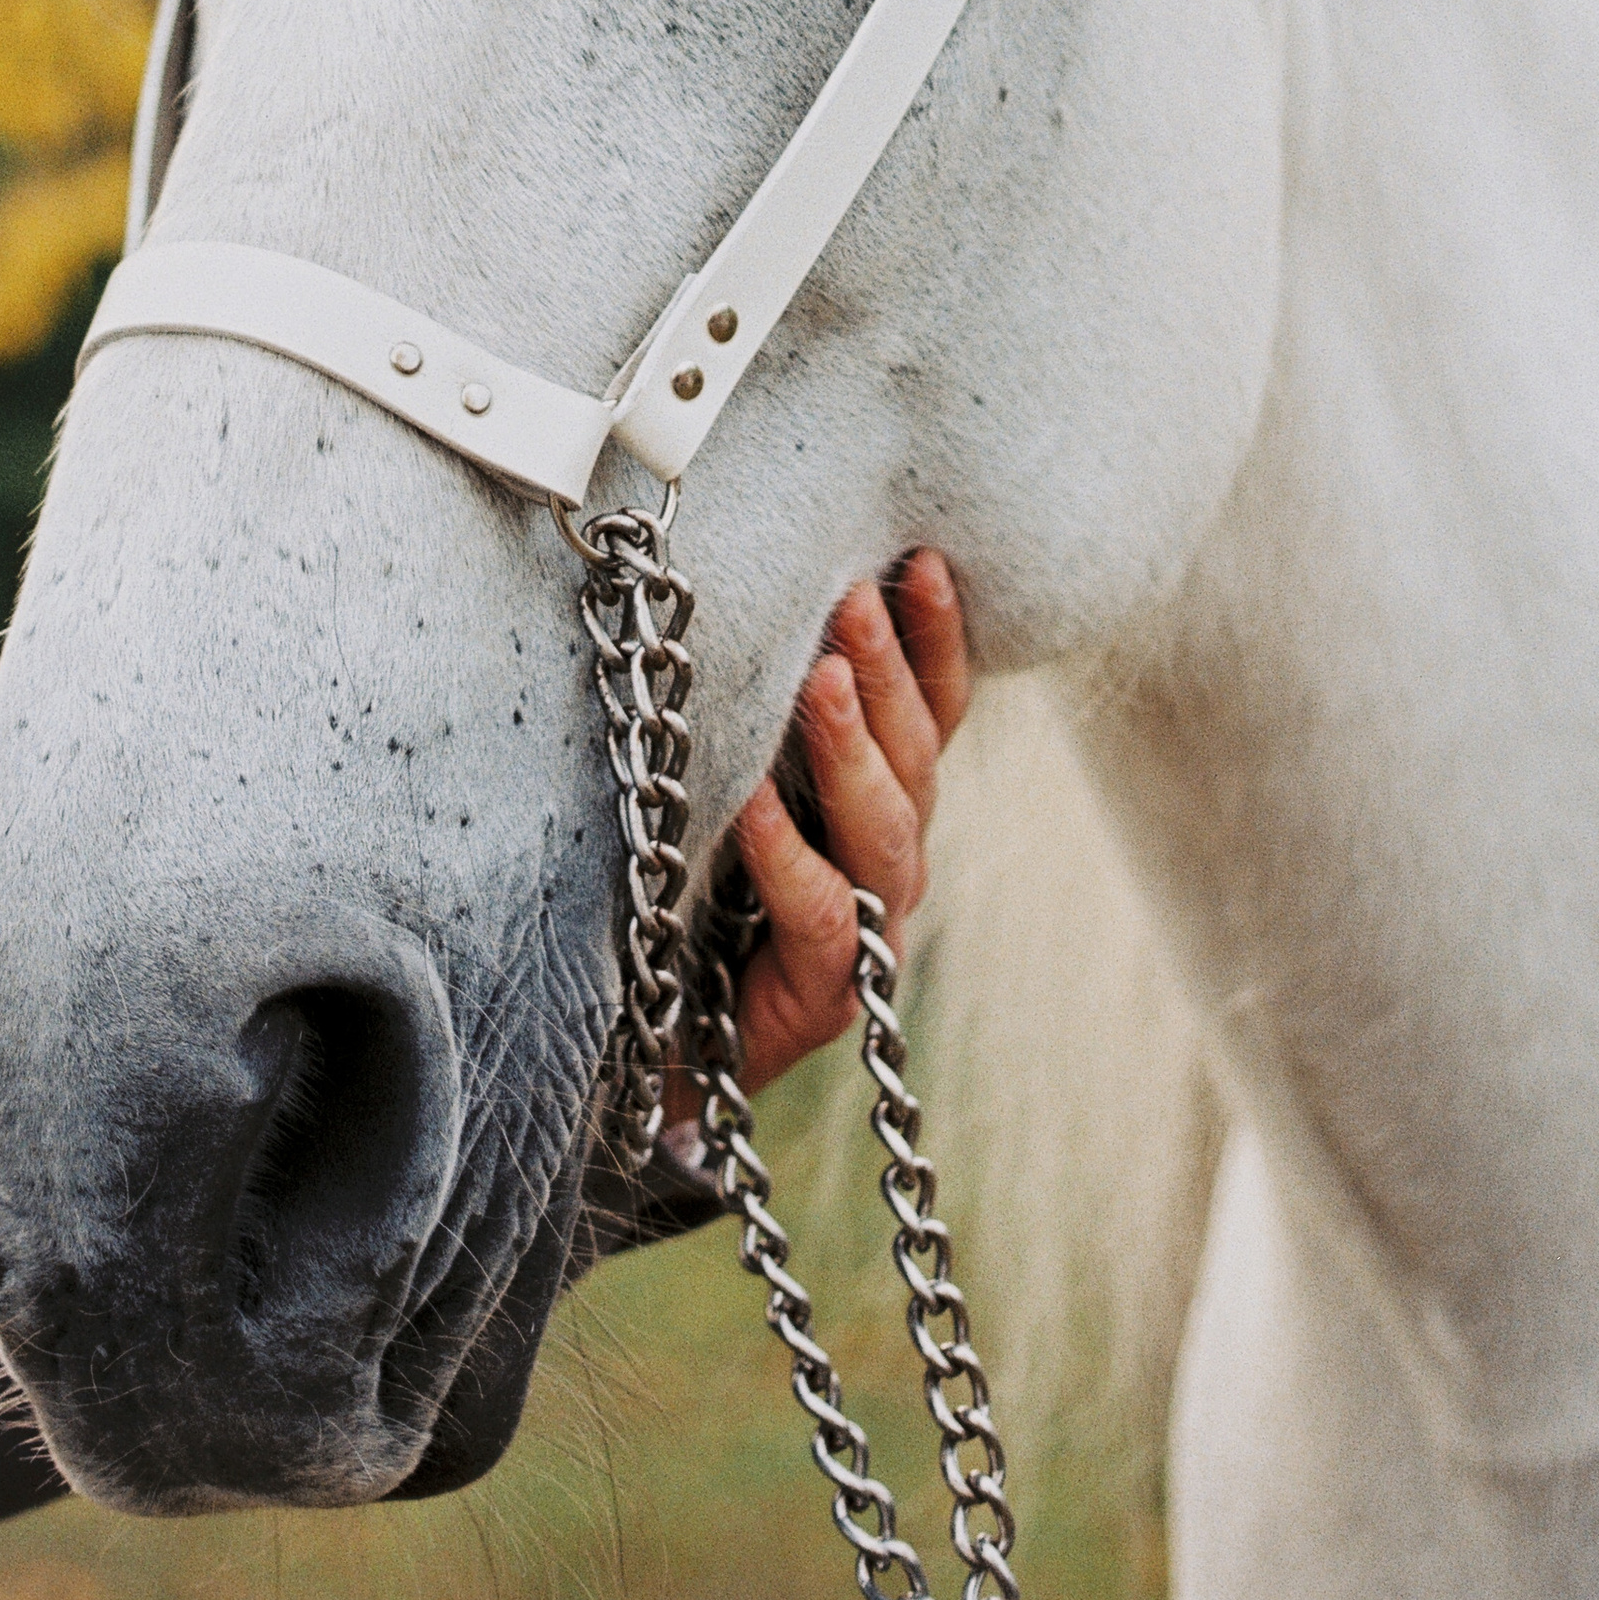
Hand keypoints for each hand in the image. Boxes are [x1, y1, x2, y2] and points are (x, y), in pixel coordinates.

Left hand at [715, 548, 970, 1103]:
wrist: (661, 1043)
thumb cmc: (703, 887)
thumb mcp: (742, 777)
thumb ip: (770, 706)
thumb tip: (764, 586)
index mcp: (889, 798)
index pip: (937, 707)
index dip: (936, 635)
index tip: (919, 556)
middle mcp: (892, 858)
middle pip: (918, 755)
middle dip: (889, 670)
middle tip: (853, 595)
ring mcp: (869, 928)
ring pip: (886, 828)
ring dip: (854, 748)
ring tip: (823, 678)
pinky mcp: (823, 992)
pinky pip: (818, 913)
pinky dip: (786, 852)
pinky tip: (752, 800)